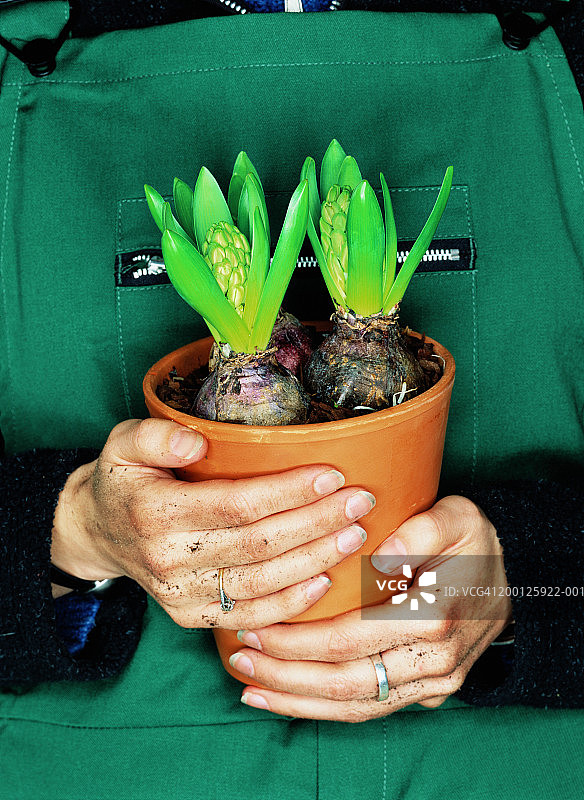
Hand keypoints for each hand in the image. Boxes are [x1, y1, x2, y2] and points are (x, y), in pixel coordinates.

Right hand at [51, 418, 375, 628]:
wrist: (99, 533)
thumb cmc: (124, 481)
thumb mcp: (123, 443)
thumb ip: (155, 436)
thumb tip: (196, 441)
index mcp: (154, 513)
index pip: (236, 504)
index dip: (288, 492)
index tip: (332, 475)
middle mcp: (169, 560)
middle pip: (258, 544)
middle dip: (316, 522)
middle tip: (361, 501)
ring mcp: (181, 595)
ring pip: (261, 583)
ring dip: (314, 560)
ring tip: (355, 534)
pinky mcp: (191, 616)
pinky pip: (248, 615)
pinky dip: (290, 604)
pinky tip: (324, 581)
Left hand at [228, 496, 512, 720]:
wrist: (510, 575)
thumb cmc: (472, 541)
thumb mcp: (458, 515)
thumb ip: (422, 530)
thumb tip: (380, 551)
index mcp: (435, 617)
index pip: (350, 641)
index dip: (298, 640)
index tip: (257, 628)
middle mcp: (435, 662)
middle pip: (347, 683)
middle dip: (287, 676)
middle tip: (241, 660)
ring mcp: (434, 684)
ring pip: (357, 706)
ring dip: (299, 702)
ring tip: (252, 690)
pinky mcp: (429, 692)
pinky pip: (372, 709)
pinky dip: (327, 711)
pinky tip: (289, 703)